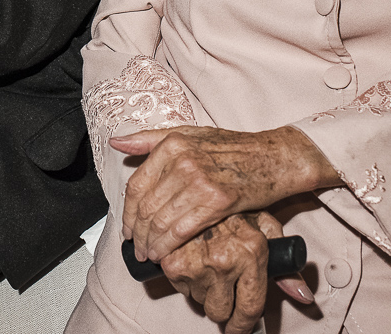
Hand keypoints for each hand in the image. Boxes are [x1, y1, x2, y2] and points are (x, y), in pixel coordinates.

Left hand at [113, 125, 338, 263]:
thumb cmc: (232, 148)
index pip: (137, 184)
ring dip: (151, 243)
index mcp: (172, 144)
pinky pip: (182, 229)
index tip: (127, 227)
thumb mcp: (189, 134)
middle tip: (136, 247)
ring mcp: (200, 180)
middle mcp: (183, 160)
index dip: (127, 212)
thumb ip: (149, 139)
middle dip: (137, 233)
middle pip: (147, 206)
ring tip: (149, 255)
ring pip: (162, 220)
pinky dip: (169, 246)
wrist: (273, 158)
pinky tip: (165, 255)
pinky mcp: (218, 201)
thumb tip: (117, 143)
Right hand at [152, 212, 312, 333]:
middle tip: (220, 283)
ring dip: (201, 288)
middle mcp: (224, 261)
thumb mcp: (265, 227)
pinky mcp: (172, 261)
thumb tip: (302, 295)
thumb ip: (286, 265)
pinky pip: (179, 287)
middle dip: (220, 303)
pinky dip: (183, 277)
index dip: (243, 325)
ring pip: (198, 300)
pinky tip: (190, 258)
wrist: (198, 186)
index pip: (249, 308)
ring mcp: (197, 262)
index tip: (238, 330)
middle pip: (220, 310)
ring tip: (205, 263)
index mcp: (251, 253)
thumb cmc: (233, 205)